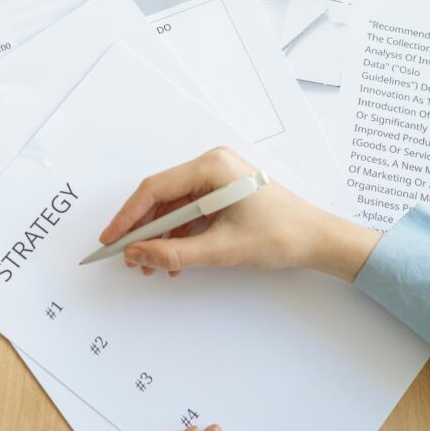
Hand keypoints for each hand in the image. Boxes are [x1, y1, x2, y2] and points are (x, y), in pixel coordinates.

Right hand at [100, 147, 379, 281]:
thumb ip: (173, 253)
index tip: (111, 240)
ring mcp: (217, 177)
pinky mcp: (223, 192)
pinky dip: (179, 235)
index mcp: (211, 167)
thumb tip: (137, 255)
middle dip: (143, 230)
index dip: (128, 216)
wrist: (318, 240)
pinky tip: (174, 260)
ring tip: (150, 266)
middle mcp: (212, 165)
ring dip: (160, 236)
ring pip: (174, 206)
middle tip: (127, 257)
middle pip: (161, 196)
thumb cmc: (279, 236)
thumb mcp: (221, 249)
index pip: (155, 188)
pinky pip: (190, 210)